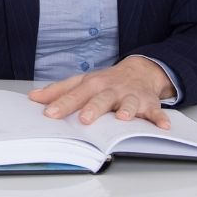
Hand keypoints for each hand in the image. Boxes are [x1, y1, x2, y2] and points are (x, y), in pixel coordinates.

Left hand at [28, 56, 173, 129]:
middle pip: (100, 99)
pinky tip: (163, 125)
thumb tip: (33, 97)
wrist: (139, 71)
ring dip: (126, 110)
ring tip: (123, 118)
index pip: (74, 95)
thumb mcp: (81, 82)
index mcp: (92, 85)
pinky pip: (155, 111)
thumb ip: (58, 90)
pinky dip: (160, 117)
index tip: (49, 113)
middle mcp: (110, 89)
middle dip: (92, 108)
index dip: (61, 104)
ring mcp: (130, 96)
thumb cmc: (106, 81)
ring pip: (127, 104)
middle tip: (84, 119)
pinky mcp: (148, 103)